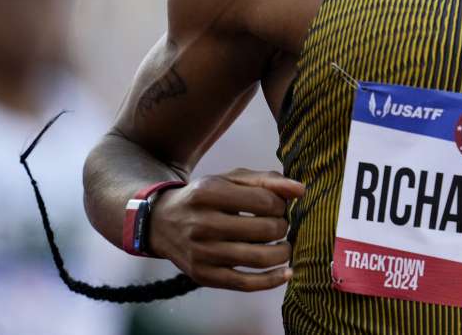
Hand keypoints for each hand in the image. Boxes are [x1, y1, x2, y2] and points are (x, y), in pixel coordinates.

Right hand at [148, 168, 305, 291]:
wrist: (161, 223)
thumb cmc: (204, 197)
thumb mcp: (229, 179)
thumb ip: (266, 180)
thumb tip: (300, 190)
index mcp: (209, 193)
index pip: (265, 201)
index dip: (281, 204)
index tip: (278, 206)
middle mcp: (203, 223)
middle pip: (265, 229)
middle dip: (283, 226)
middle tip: (280, 224)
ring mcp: (202, 253)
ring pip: (259, 258)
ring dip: (283, 252)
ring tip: (283, 245)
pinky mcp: (203, 275)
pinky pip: (245, 283)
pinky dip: (272, 280)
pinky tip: (286, 272)